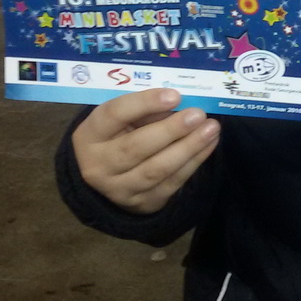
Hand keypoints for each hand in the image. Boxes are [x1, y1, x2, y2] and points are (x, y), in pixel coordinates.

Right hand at [71, 89, 219, 214]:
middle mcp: (98, 166)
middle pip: (135, 147)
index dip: (144, 103)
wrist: (108, 177)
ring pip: (156, 170)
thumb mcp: (121, 119)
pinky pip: (171, 183)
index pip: (114, 115)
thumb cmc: (118, 135)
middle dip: (171, 130)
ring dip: (188, 148)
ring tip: (210, 129)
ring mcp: (119, 189)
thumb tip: (178, 103)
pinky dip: (193, 162)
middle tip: (198, 114)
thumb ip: (144, 110)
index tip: (174, 95)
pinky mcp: (142, 204)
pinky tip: (209, 144)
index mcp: (89, 135)